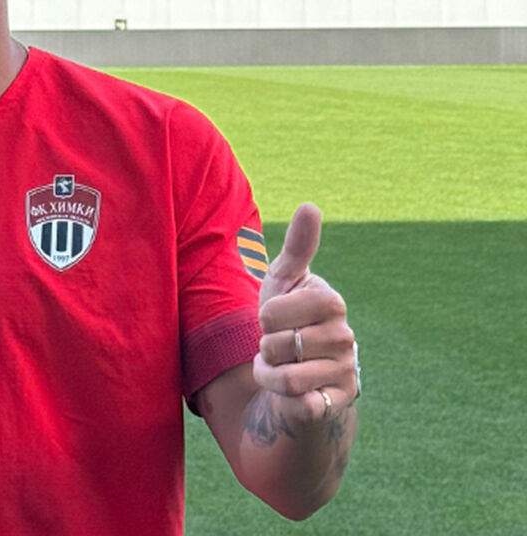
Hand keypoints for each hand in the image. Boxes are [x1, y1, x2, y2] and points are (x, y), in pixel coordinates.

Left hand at [253, 203, 356, 422]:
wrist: (298, 371)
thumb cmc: (286, 320)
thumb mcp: (283, 282)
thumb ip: (296, 247)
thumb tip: (310, 205)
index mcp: (331, 302)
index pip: (270, 315)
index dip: (263, 321)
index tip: (277, 320)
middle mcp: (345, 336)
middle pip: (275, 346)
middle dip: (265, 350)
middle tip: (279, 347)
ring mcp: (345, 370)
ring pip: (283, 378)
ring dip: (269, 375)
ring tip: (282, 367)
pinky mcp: (341, 401)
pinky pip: (300, 404)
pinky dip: (286, 400)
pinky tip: (296, 394)